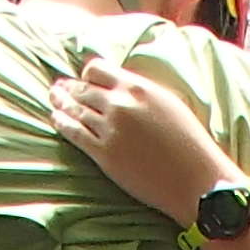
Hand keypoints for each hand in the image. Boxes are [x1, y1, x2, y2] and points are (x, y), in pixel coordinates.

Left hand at [49, 57, 236, 223]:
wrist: (195, 180)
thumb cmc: (189, 143)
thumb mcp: (168, 103)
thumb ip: (141, 92)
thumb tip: (122, 88)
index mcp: (137, 87)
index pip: (98, 69)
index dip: (88, 75)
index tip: (84, 80)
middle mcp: (120, 104)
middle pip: (83, 88)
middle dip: (70, 87)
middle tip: (59, 88)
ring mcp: (110, 129)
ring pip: (75, 109)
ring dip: (61, 102)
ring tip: (54, 100)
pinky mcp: (104, 154)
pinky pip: (75, 133)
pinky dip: (62, 124)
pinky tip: (56, 119)